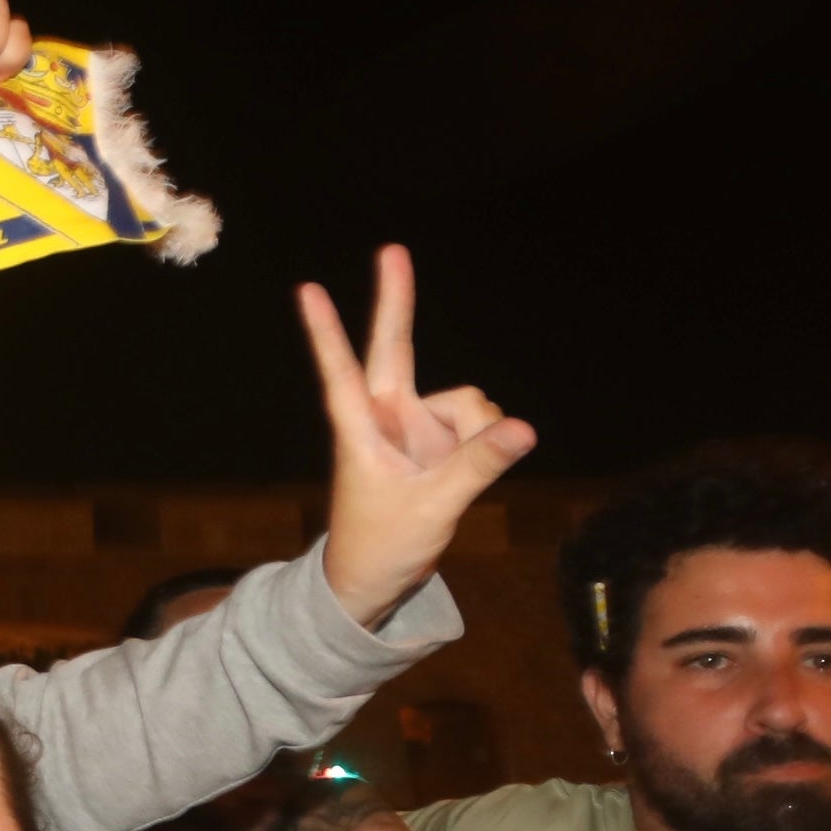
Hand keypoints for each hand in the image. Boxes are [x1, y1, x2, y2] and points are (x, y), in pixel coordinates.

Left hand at [303, 246, 536, 627]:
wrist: (376, 581)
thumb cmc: (384, 545)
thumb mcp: (436, 507)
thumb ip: (479, 465)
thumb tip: (522, 428)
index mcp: (361, 430)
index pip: (342, 372)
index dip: (328, 332)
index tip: (307, 291)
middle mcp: (388, 417)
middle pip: (396, 349)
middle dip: (397, 302)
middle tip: (392, 248)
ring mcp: (416, 426)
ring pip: (469, 401)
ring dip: (479, 431)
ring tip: (454, 478)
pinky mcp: (442, 440)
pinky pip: (483, 424)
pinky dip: (489, 442)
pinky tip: (470, 470)